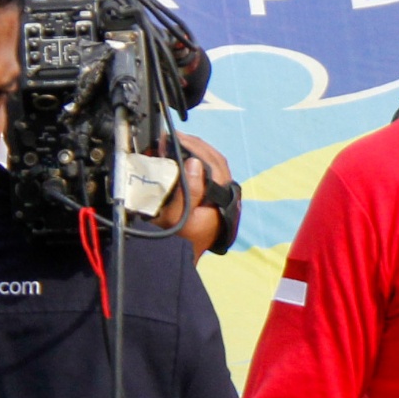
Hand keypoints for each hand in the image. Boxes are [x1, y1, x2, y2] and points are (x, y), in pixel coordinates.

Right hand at [155, 133, 232, 255]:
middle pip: (218, 163)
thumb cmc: (172, 240)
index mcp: (221, 201)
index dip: (196, 147)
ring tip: (177, 144)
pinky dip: (198, 164)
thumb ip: (187, 190)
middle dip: (197, 146)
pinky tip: (182, 159)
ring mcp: (222, 201)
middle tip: (175, 136)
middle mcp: (226, 200)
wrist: (174, 261)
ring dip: (197, 153)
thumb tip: (195, 162)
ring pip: (215, 169)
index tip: (176, 137)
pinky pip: (210, 177)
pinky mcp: (214, 203)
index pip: (216, 165)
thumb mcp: (174, 216)